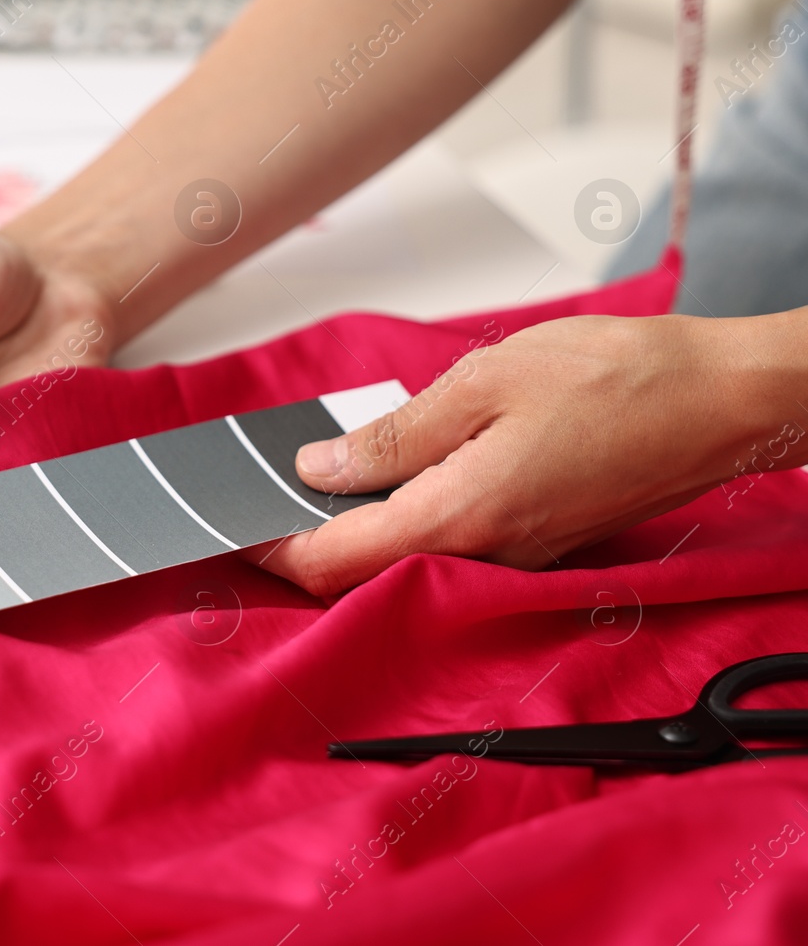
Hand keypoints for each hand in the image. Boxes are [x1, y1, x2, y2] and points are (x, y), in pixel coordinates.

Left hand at [250, 313, 807, 594]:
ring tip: (300, 487)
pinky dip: (398, 523)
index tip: (229, 526)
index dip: (272, 549)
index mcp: (459, 515)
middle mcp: (483, 553)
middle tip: (252, 505)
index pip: (333, 562)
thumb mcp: (485, 381)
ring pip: (401, 562)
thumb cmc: (615, 377)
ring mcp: (512, 555)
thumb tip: (321, 466)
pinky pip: (445, 546)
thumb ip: (396, 435)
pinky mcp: (533, 541)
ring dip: (346, 535)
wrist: (722, 400)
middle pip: (361, 573)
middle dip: (298, 548)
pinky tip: (378, 482)